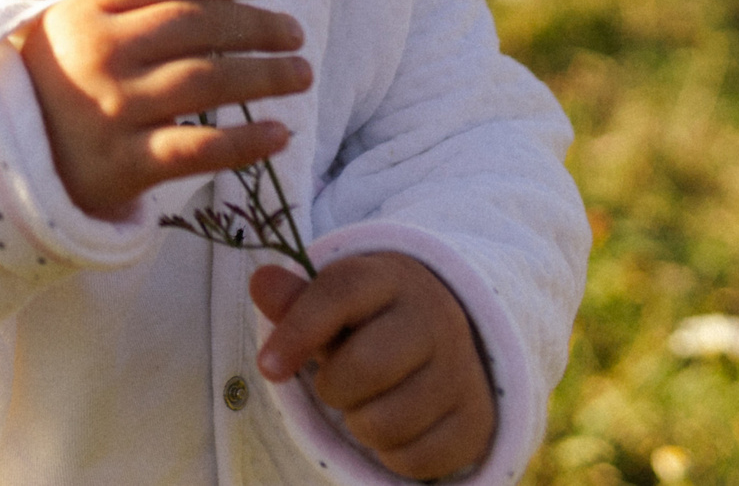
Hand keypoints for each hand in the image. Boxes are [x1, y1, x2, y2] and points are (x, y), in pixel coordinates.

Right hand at [14, 0, 308, 219]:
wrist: (0, 157)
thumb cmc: (53, 80)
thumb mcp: (79, 24)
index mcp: (89, 11)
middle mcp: (101, 53)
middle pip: (196, 26)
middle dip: (256, 24)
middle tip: (295, 32)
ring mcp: (112, 108)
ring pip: (206, 81)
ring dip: (265, 74)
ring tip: (301, 73)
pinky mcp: (123, 163)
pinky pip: (196, 149)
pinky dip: (244, 142)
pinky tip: (280, 133)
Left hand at [250, 253, 495, 480]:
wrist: (447, 336)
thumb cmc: (371, 320)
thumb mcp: (334, 300)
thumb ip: (294, 299)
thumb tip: (261, 283)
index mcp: (392, 279)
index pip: (338, 295)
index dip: (297, 334)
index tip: (266, 368)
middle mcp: (437, 319)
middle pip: (362, 369)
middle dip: (333, 387)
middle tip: (339, 382)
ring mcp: (463, 371)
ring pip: (385, 424)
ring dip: (361, 424)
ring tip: (371, 402)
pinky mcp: (477, 421)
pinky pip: (414, 460)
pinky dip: (393, 455)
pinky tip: (399, 427)